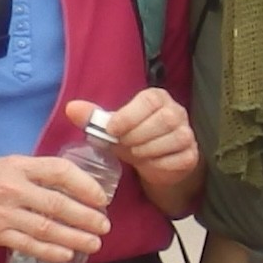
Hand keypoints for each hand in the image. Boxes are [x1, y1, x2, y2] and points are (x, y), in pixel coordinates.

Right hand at [0, 152, 113, 262]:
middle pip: (57, 204)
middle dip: (86, 217)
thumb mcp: (12, 164)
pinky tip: (66, 255)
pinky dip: (49, 252)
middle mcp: (13, 189)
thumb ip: (41, 173)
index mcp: (20, 167)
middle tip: (104, 225)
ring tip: (94, 243)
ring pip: (46, 228)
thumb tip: (78, 185)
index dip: (85, 184)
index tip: (102, 198)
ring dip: (74, 238)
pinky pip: (27, 245)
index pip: (59, 171)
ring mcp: (4, 213)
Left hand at [93, 92, 202, 215]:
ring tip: (134, 153)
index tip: (112, 130)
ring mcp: (188, 134)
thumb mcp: (112, 128)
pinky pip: (178, 159)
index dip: (130, 115)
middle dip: (138, 134)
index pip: (150, 100)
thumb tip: (71, 108)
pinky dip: (159, 163)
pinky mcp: (192, 155)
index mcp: (158, 99)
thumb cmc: (133, 139)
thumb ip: (93, 117)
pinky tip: (149, 163)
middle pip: (165, 119)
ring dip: (148, 149)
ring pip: (174, 139)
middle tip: (123, 144)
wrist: (154, 163)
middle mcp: (177, 113)